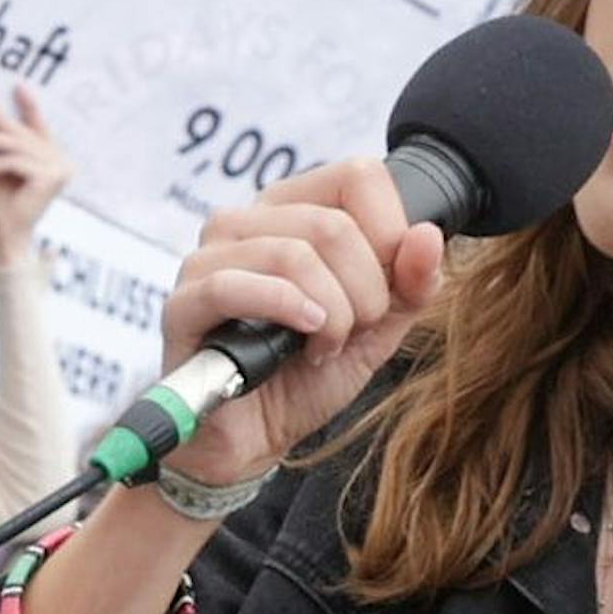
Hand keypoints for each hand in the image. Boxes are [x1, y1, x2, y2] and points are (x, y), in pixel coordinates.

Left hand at [0, 84, 70, 262]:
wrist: (6, 234)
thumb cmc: (2, 201)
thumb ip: (2, 142)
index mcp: (55, 159)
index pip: (40, 129)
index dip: (30, 107)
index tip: (18, 86)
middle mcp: (63, 163)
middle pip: (26, 136)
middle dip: (1, 122)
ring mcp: (60, 170)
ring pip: (18, 148)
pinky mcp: (49, 178)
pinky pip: (14, 162)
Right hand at [159, 158, 442, 487]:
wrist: (256, 437)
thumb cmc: (308, 373)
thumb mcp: (379, 327)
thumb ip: (411, 283)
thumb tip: (429, 235)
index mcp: (293, 209)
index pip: (357, 176)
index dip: (392, 232)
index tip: (390, 286)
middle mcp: (245, 221)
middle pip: (332, 225)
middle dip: (364, 292)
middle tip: (354, 330)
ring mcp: (207, 258)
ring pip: (293, 255)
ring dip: (332, 313)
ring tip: (326, 345)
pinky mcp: (183, 304)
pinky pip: (234, 286)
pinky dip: (285, 311)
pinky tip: (306, 339)